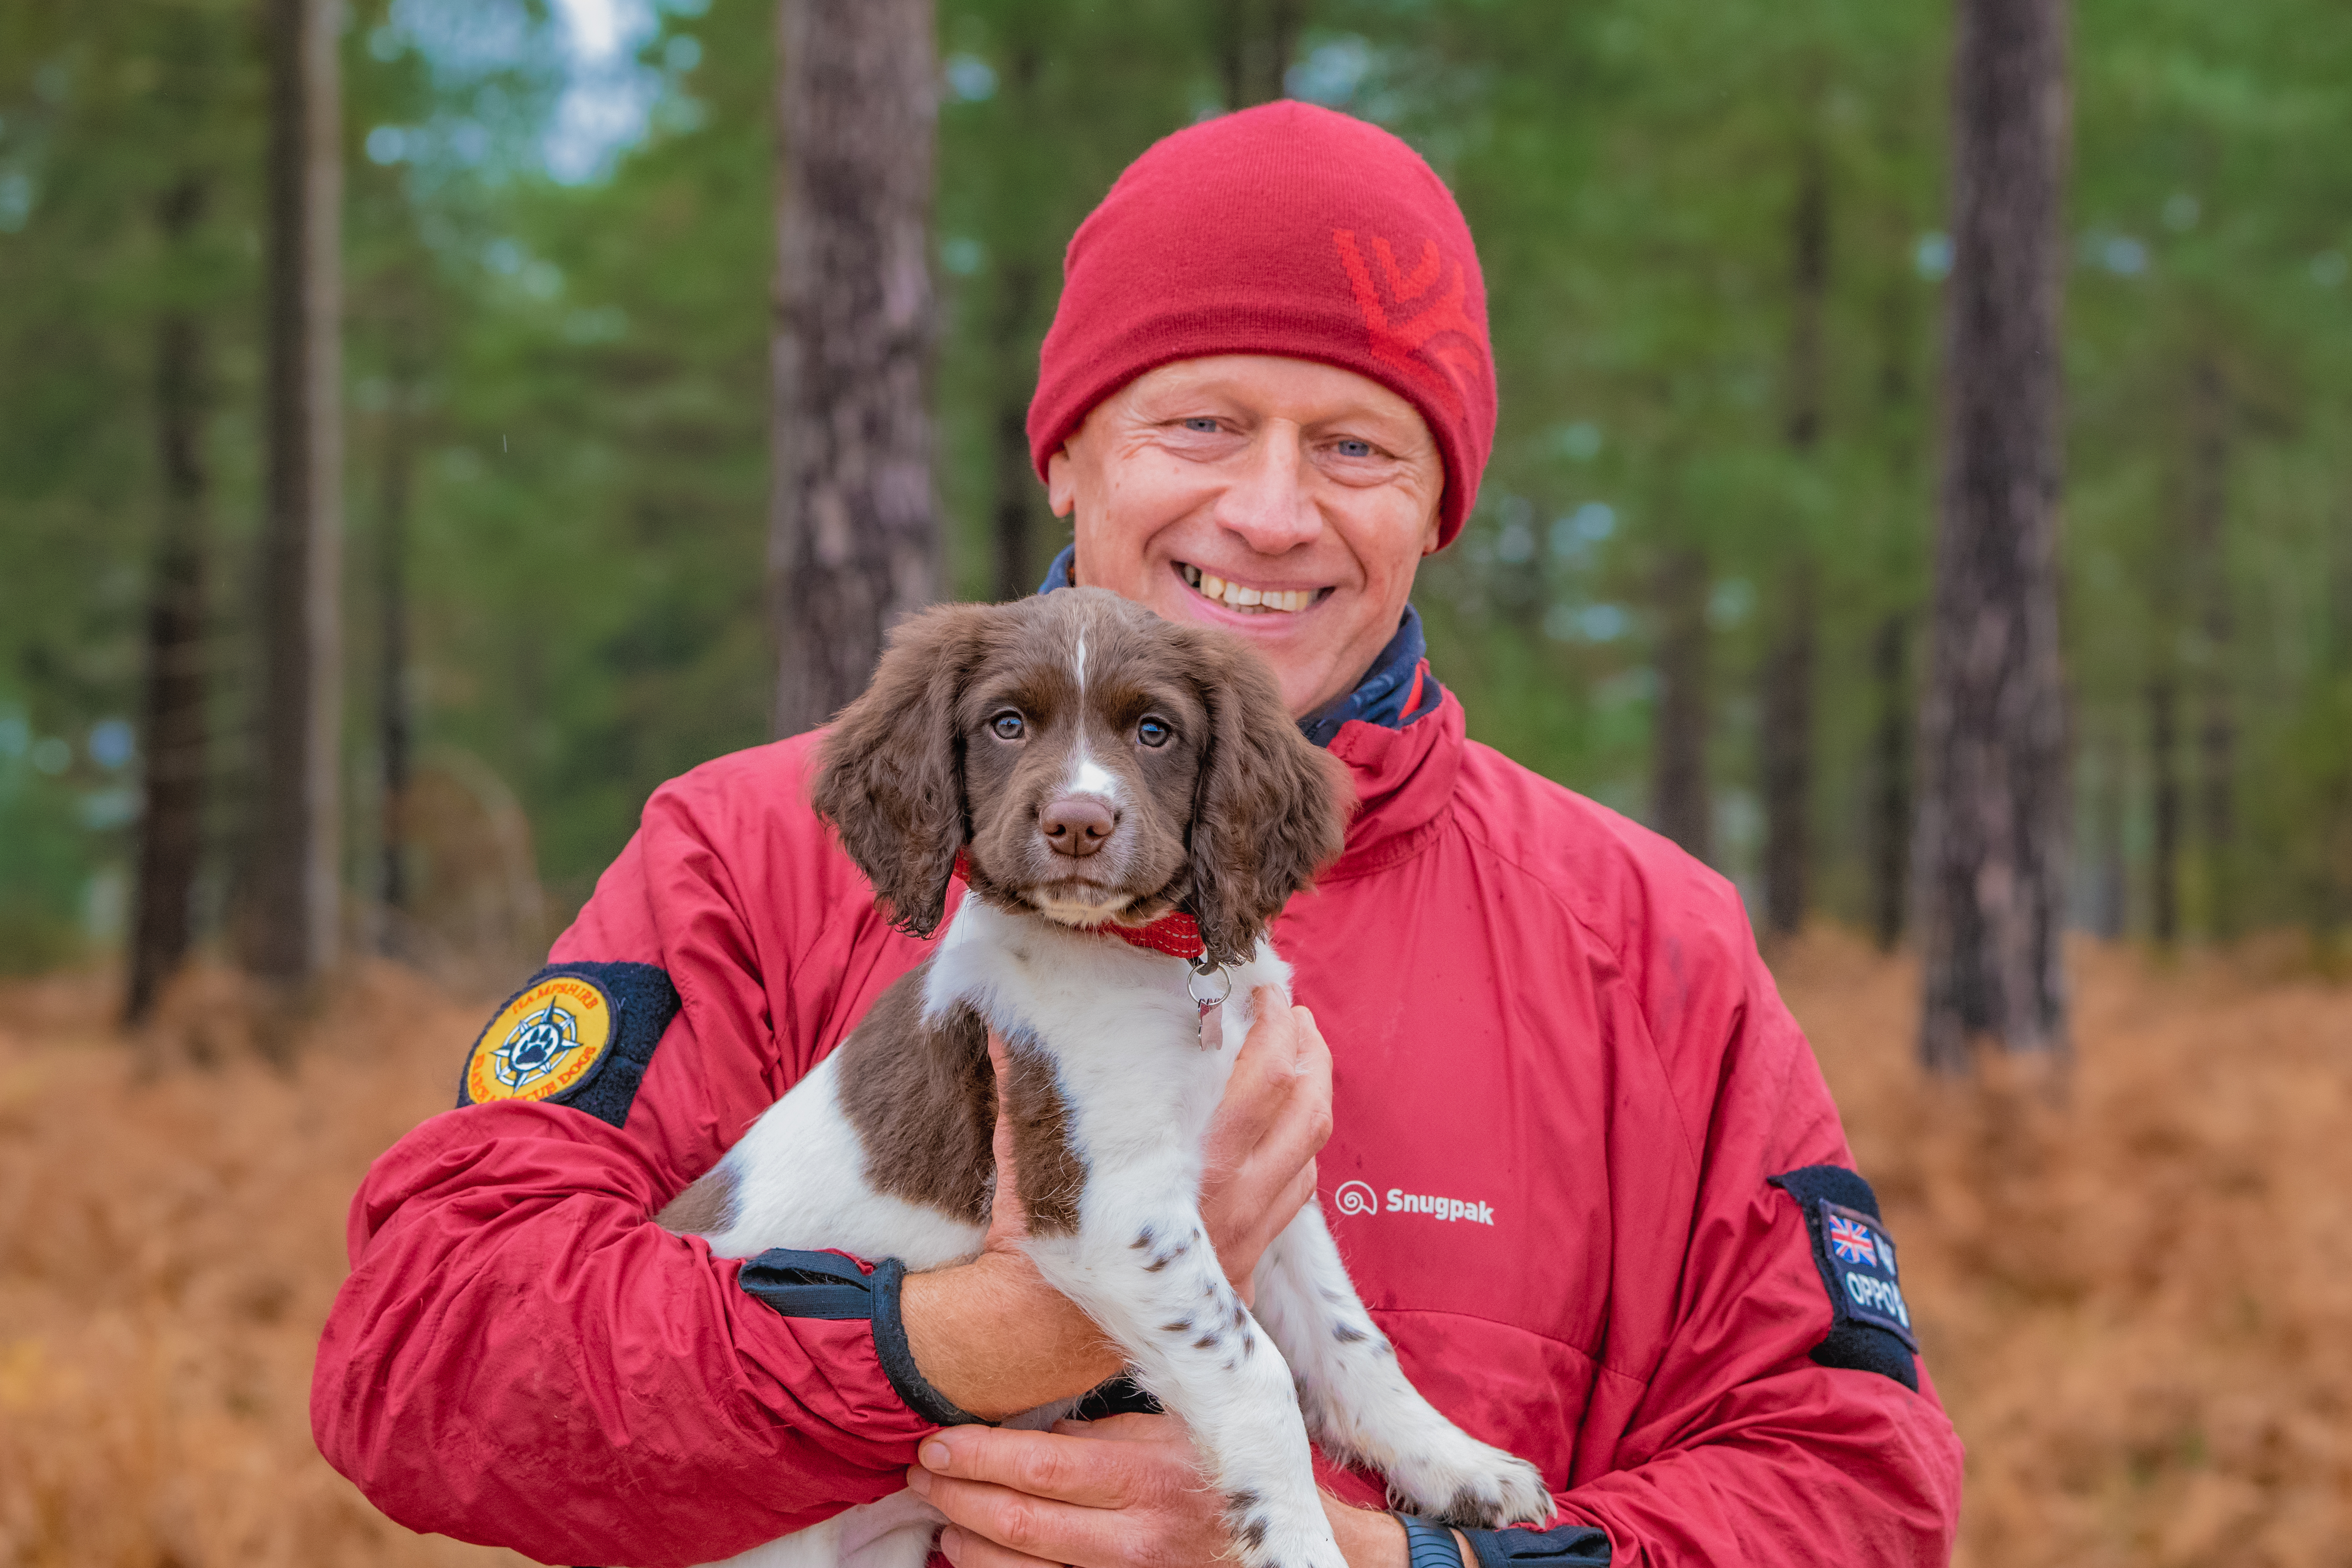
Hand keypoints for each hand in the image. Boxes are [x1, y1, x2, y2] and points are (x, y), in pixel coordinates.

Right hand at [899, 992, 1335, 1415]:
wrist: (1040, 1340)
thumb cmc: (1037, 1249)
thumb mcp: (1029, 1161)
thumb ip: (1026, 1088)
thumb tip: (1004, 1023)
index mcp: (1194, 1171)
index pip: (1263, 1082)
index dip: (1273, 1027)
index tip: (1264, 992)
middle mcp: (1234, 1207)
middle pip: (1305, 1114)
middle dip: (1309, 1053)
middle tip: (1293, 1013)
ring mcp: (1244, 1242)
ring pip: (1309, 1157)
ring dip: (1312, 1099)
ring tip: (1299, 1057)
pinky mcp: (1242, 1270)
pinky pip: (1294, 1199)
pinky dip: (1299, 1152)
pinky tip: (1282, 1130)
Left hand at [910, 1414, 1426, 1567]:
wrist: (1282, 1545)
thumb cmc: (1222, 1473)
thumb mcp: (1175, 1428)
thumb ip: (1109, 1425)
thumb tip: (1033, 1420)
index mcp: (1147, 1474)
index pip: (1039, 1465)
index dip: (976, 1456)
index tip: (936, 1441)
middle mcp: (1135, 1536)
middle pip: (1018, 1521)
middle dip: (956, 1496)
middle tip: (919, 1474)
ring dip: (966, 1543)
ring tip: (939, 1516)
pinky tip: (972, 1557)